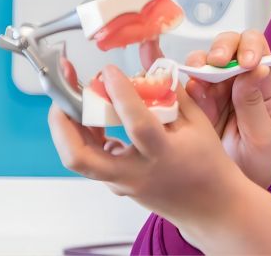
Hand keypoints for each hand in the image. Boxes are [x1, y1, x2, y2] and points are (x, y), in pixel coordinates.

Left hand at [47, 65, 247, 228]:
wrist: (208, 205)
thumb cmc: (208, 163)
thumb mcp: (198, 123)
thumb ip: (172, 94)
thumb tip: (151, 65)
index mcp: (162, 154)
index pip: (136, 124)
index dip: (120, 94)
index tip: (110, 71)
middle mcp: (135, 173)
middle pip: (81, 156)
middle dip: (63, 123)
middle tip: (62, 97)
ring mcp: (122, 183)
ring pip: (79, 160)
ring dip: (68, 129)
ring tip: (73, 101)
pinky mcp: (116, 185)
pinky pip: (92, 160)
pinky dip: (85, 137)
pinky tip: (94, 119)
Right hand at [183, 31, 270, 188]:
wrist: (229, 193)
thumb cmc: (255, 163)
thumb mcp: (264, 138)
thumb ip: (256, 106)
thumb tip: (256, 70)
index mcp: (262, 85)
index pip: (260, 51)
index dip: (251, 48)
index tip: (246, 63)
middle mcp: (236, 81)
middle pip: (229, 46)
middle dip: (222, 49)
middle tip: (217, 63)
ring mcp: (211, 90)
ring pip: (201, 61)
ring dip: (198, 64)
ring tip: (198, 82)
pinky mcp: (189, 103)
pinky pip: (180, 85)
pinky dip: (178, 84)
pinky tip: (182, 93)